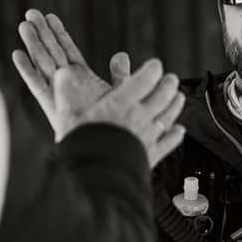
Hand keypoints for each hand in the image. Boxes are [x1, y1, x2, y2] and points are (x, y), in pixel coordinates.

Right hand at [12, 9, 114, 139]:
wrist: (108, 149)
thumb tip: (121, 54)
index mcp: (81, 79)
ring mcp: (59, 94)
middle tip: (31, 12)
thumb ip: (120, 75)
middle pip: (52, 53)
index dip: (59, 33)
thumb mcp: (121, 94)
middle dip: (42, 33)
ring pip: (44, 64)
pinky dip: (28, 71)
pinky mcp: (54, 107)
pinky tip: (18, 55)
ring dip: (34, 45)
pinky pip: (39, 86)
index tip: (50, 16)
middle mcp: (67, 84)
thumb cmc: (115, 125)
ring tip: (24, 25)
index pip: (68, 50)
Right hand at [54, 58, 185, 168]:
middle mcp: (139, 117)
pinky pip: (169, 142)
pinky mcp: (152, 155)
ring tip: (179, 97)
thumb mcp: (68, 115)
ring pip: (169, 115)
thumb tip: (62, 75)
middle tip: (171, 78)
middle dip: (169, 84)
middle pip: (162, 96)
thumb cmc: (82, 145)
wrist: (96, 176)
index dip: (152, 70)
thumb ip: (67, 93)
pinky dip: (175, 135)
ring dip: (176, 104)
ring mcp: (147, 136)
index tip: (155, 65)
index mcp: (120, 103)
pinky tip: (179, 130)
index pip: (144, 80)